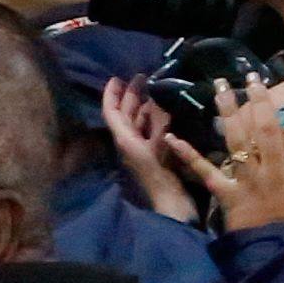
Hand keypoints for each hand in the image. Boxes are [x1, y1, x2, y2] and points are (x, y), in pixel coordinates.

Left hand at [99, 78, 196, 222]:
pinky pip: (149, 131)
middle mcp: (129, 143)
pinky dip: (154, 118)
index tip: (117, 77)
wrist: (172, 205)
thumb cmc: (162, 177)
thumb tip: (156, 102)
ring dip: (143, 106)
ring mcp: (140, 150)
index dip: (111, 94)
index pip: (111, 112)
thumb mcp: (159, 146)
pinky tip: (164, 110)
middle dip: (130, 95)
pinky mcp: (153, 155)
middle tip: (142, 77)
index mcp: (124, 140)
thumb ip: (158, 123)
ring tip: (154, 89)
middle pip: (125, 115)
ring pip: (137, 122)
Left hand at [158, 78, 283, 238]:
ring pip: (235, 141)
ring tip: (221, 86)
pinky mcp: (226, 193)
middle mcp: (273, 170)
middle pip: (266, 130)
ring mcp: (247, 180)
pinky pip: (204, 172)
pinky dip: (188, 155)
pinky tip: (172, 137)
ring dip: (227, 112)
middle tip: (253, 77)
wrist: (280, 261)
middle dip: (260, 100)